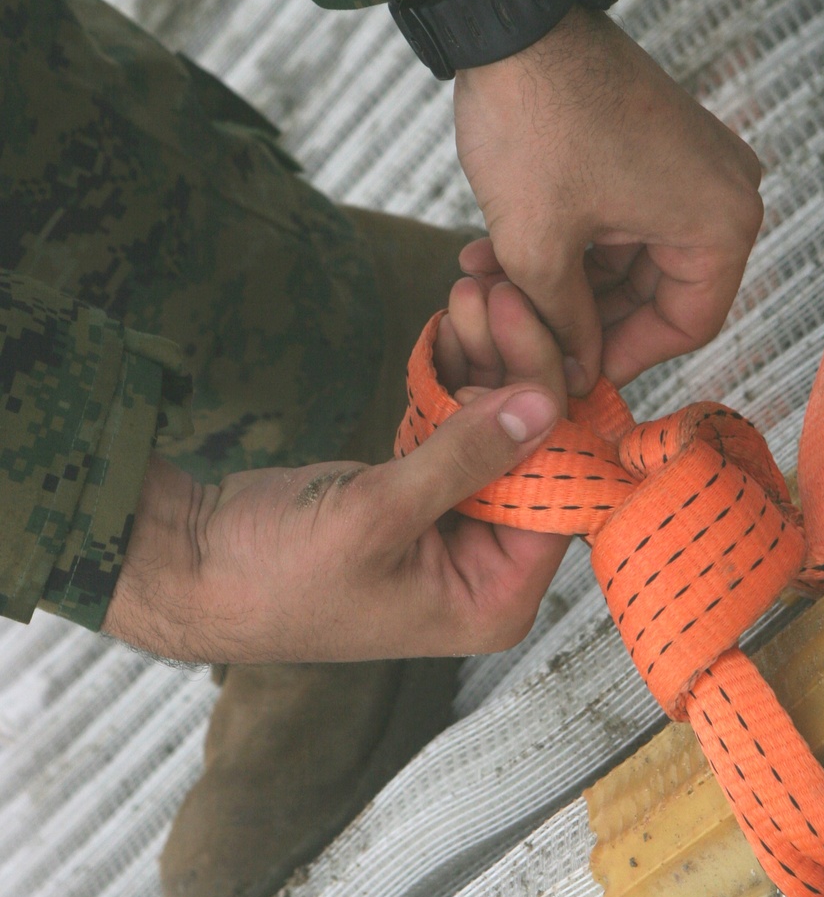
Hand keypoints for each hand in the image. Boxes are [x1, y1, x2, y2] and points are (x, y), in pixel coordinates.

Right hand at [103, 284, 567, 664]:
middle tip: (490, 297)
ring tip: (466, 297)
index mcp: (495, 599)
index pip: (558, 492)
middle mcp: (489, 568)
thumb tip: (545, 403)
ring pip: (497, 430)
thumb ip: (465, 457)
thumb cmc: (275, 572)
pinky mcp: (422, 493)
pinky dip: (452, 379)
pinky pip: (457, 427)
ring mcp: (457, 528)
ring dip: (483, 362)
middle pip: (533, 453)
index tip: (525, 327)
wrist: (192, 564)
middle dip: (513, 370)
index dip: (549, 406)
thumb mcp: (378, 514)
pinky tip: (448, 328)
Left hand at [453, 5, 762, 391]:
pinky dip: (571, 240)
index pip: (686, 326)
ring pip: (631, 258)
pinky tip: (499, 255)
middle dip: (580, 316)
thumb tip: (573, 376)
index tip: (567, 371)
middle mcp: (726, 192)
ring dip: (563, 279)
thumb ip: (562, 325)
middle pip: (658, 293)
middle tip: (518, 332)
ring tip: (492, 287)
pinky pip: (624, 218)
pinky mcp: (658, 145)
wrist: (513, 20)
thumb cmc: (535, 126)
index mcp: (722, 222)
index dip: (622, 358)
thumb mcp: (538, 249)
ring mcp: (694, 164)